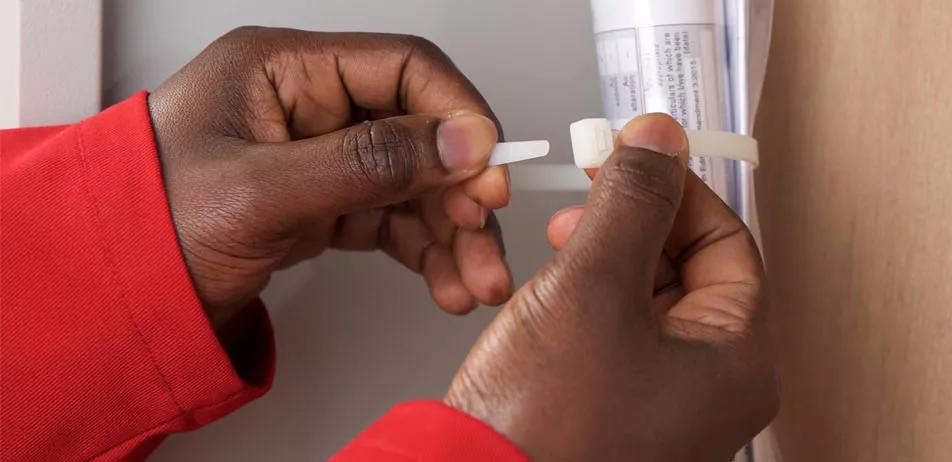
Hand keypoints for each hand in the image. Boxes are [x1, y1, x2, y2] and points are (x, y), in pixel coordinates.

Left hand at [148, 27, 512, 334]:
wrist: (100, 292)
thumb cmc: (142, 224)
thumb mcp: (261, 193)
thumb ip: (366, 163)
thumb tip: (457, 142)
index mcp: (284, 71)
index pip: (403, 68)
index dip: (456, 115)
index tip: (487, 165)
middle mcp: (306, 105)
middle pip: (420, 131)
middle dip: (463, 189)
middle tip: (486, 231)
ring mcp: (316, 155)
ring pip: (415, 182)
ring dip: (454, 231)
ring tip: (475, 277)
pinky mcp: (320, 202)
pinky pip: (393, 218)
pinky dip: (426, 250)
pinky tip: (445, 279)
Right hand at [443, 114, 776, 459]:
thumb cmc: (544, 428)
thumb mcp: (591, 286)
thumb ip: (631, 202)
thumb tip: (660, 140)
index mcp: (739, 362)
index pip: (728, 242)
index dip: (677, 190)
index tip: (632, 154)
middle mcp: (717, 390)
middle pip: (693, 270)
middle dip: (636, 224)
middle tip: (586, 196)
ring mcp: (672, 407)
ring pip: (652, 300)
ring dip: (607, 260)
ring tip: (560, 248)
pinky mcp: (624, 415)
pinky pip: (623, 337)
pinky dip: (590, 304)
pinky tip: (550, 297)